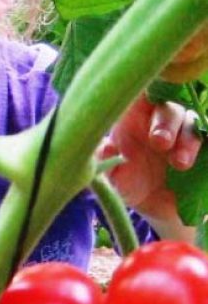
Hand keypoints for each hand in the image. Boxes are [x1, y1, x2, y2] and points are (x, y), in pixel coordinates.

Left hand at [101, 96, 201, 223]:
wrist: (154, 209)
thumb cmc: (128, 186)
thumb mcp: (113, 179)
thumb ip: (106, 164)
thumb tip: (105, 147)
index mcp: (132, 121)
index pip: (139, 98)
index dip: (143, 94)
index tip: (143, 102)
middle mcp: (160, 122)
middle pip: (168, 110)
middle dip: (166, 123)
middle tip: (160, 142)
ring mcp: (184, 135)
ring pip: (192, 124)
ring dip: (188, 140)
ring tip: (179, 163)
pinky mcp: (203, 150)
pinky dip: (207, 144)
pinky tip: (201, 158)